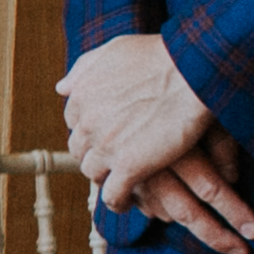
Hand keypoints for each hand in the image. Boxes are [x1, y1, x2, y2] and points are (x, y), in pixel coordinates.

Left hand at [62, 32, 211, 193]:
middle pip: (80, 148)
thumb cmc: (160, 57)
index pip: (74, 122)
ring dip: (104, 177)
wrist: (191, 72)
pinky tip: (127, 203)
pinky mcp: (128, 166)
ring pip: (92, 172)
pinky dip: (117, 202)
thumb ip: (86, 68)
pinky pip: (112, 195)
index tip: (105, 134)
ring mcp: (106, 146)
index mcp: (81, 95)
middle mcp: (87, 121)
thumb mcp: (115, 50)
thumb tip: (62, 87)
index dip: (90, 129)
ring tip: (121, 181)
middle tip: (114, 158)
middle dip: (94, 153)